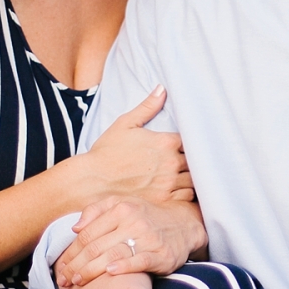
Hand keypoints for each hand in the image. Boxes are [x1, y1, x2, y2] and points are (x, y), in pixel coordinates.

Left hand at [55, 197, 206, 287]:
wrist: (183, 226)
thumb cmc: (146, 217)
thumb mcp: (123, 205)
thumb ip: (97, 211)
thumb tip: (75, 227)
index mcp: (120, 209)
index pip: (87, 234)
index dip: (71, 252)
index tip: (60, 266)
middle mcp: (133, 221)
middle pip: (96, 246)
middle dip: (76, 265)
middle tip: (63, 279)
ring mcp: (148, 238)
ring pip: (112, 255)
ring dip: (92, 270)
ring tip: (78, 281)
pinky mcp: (161, 254)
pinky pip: (139, 261)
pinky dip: (124, 267)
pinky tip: (110, 273)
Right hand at [82, 85, 193, 204]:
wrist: (92, 180)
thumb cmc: (107, 152)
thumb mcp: (125, 124)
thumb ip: (147, 107)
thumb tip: (162, 88)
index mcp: (165, 141)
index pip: (193, 140)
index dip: (191, 143)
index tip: (185, 147)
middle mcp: (170, 161)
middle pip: (196, 160)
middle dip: (192, 161)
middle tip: (185, 162)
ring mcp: (168, 182)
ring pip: (194, 179)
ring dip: (190, 177)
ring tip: (181, 177)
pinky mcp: (163, 200)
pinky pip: (186, 197)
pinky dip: (185, 193)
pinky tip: (177, 190)